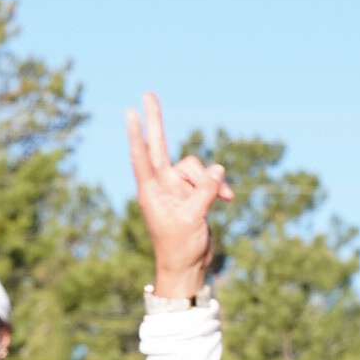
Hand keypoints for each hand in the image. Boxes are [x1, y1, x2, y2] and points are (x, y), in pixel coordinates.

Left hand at [126, 94, 233, 299]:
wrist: (187, 267)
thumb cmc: (180, 248)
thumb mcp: (192, 219)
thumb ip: (203, 191)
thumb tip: (217, 168)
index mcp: (151, 191)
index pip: (142, 157)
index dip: (138, 134)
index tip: (131, 112)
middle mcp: (161, 185)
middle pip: (160, 145)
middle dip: (156, 120)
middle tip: (147, 92)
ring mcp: (176, 188)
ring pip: (195, 167)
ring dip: (210, 180)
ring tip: (223, 198)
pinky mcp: (192, 193)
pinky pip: (208, 178)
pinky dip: (218, 186)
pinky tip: (228, 199)